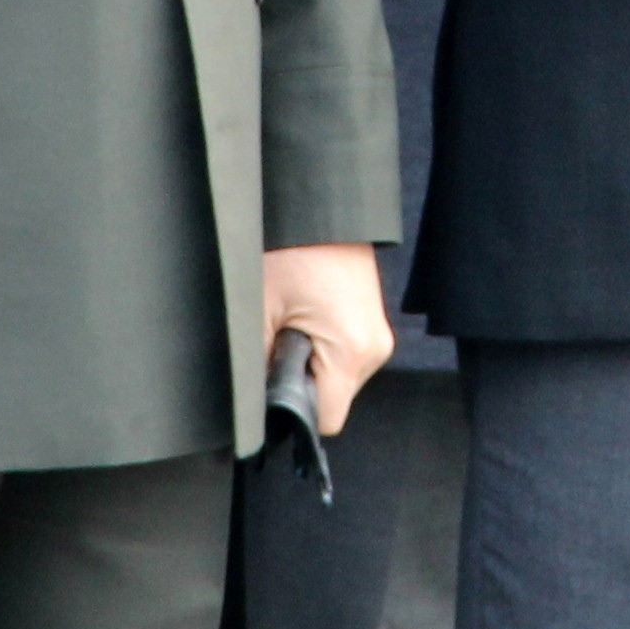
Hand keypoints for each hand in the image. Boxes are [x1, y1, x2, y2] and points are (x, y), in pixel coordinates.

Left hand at [262, 242, 397, 433]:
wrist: (318, 208)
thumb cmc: (290, 251)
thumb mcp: (260, 314)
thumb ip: (257, 367)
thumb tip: (252, 401)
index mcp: (352, 352)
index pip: (325, 419)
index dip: (291, 410)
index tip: (269, 386)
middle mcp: (374, 349)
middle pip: (332, 399)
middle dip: (299, 382)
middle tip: (277, 340)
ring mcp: (377, 337)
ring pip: (336, 379)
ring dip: (310, 364)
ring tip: (291, 322)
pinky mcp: (371, 325)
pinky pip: (343, 357)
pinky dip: (321, 348)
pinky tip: (304, 318)